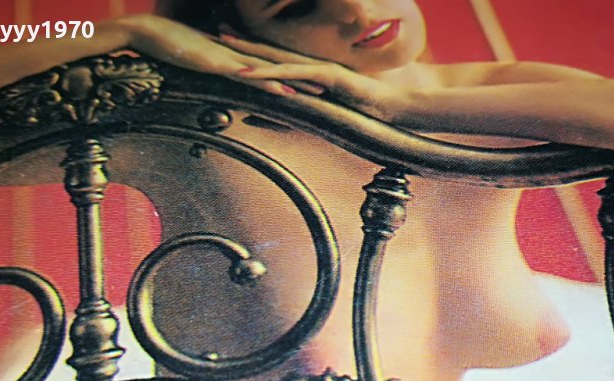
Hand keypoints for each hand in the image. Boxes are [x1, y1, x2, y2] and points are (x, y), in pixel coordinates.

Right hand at [118, 14, 321, 95]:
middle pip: (276, 65)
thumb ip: (210, 66)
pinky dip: (264, 80)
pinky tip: (281, 87)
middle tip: (327, 84)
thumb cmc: (167, 45)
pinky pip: (245, 74)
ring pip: (268, 70)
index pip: (267, 63)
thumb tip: (220, 73)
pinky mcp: (216, 62)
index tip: (309, 79)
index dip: (289, 71)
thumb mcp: (195, 59)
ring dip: (292, 80)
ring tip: (315, 90)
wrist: (145, 31)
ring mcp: (228, 57)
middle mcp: (235, 54)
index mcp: (232, 54)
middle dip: (302, 76)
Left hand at [219, 34, 407, 121]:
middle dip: (242, 41)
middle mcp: (312, 65)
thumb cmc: (371, 109)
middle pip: (270, 51)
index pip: (276, 57)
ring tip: (223, 43)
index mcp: (312, 71)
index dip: (251, 48)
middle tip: (213, 30)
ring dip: (250, 51)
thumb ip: (297, 113)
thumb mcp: (327, 112)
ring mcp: (320, 69)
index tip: (226, 40)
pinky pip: (294, 74)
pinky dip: (271, 73)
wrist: (401, 107)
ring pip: (277, 58)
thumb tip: (264, 118)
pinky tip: (251, 73)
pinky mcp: (328, 77)